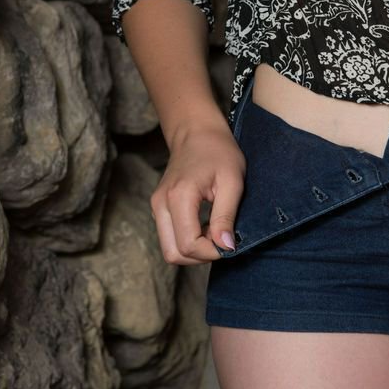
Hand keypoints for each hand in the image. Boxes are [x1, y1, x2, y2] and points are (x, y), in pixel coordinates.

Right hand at [150, 124, 245, 264]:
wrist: (197, 132)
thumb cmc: (219, 152)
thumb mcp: (232, 181)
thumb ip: (226, 216)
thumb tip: (225, 247)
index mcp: (178, 197)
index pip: (188, 245)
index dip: (212, 252)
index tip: (230, 242)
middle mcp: (161, 205)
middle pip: (173, 254)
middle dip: (201, 256)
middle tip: (222, 241)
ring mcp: (157, 207)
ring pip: (170, 250)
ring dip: (195, 250)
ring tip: (215, 232)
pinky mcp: (159, 209)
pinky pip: (170, 238)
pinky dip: (189, 241)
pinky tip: (206, 227)